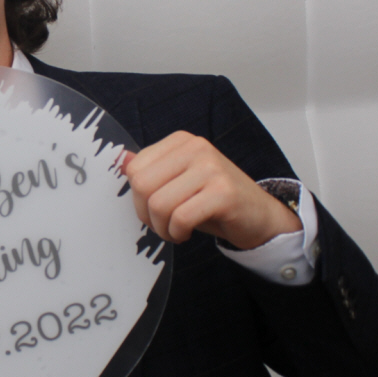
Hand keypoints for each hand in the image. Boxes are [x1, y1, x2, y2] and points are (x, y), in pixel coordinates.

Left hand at [121, 132, 300, 248]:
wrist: (258, 216)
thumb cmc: (214, 201)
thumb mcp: (179, 182)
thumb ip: (151, 170)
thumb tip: (119, 159)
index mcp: (181, 141)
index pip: (135, 168)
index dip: (137, 198)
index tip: (153, 210)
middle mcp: (196, 147)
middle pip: (143, 185)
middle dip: (146, 215)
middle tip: (162, 225)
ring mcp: (211, 167)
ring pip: (160, 204)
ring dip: (163, 228)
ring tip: (175, 231)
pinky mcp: (223, 192)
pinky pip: (181, 218)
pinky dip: (177, 233)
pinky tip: (186, 234)